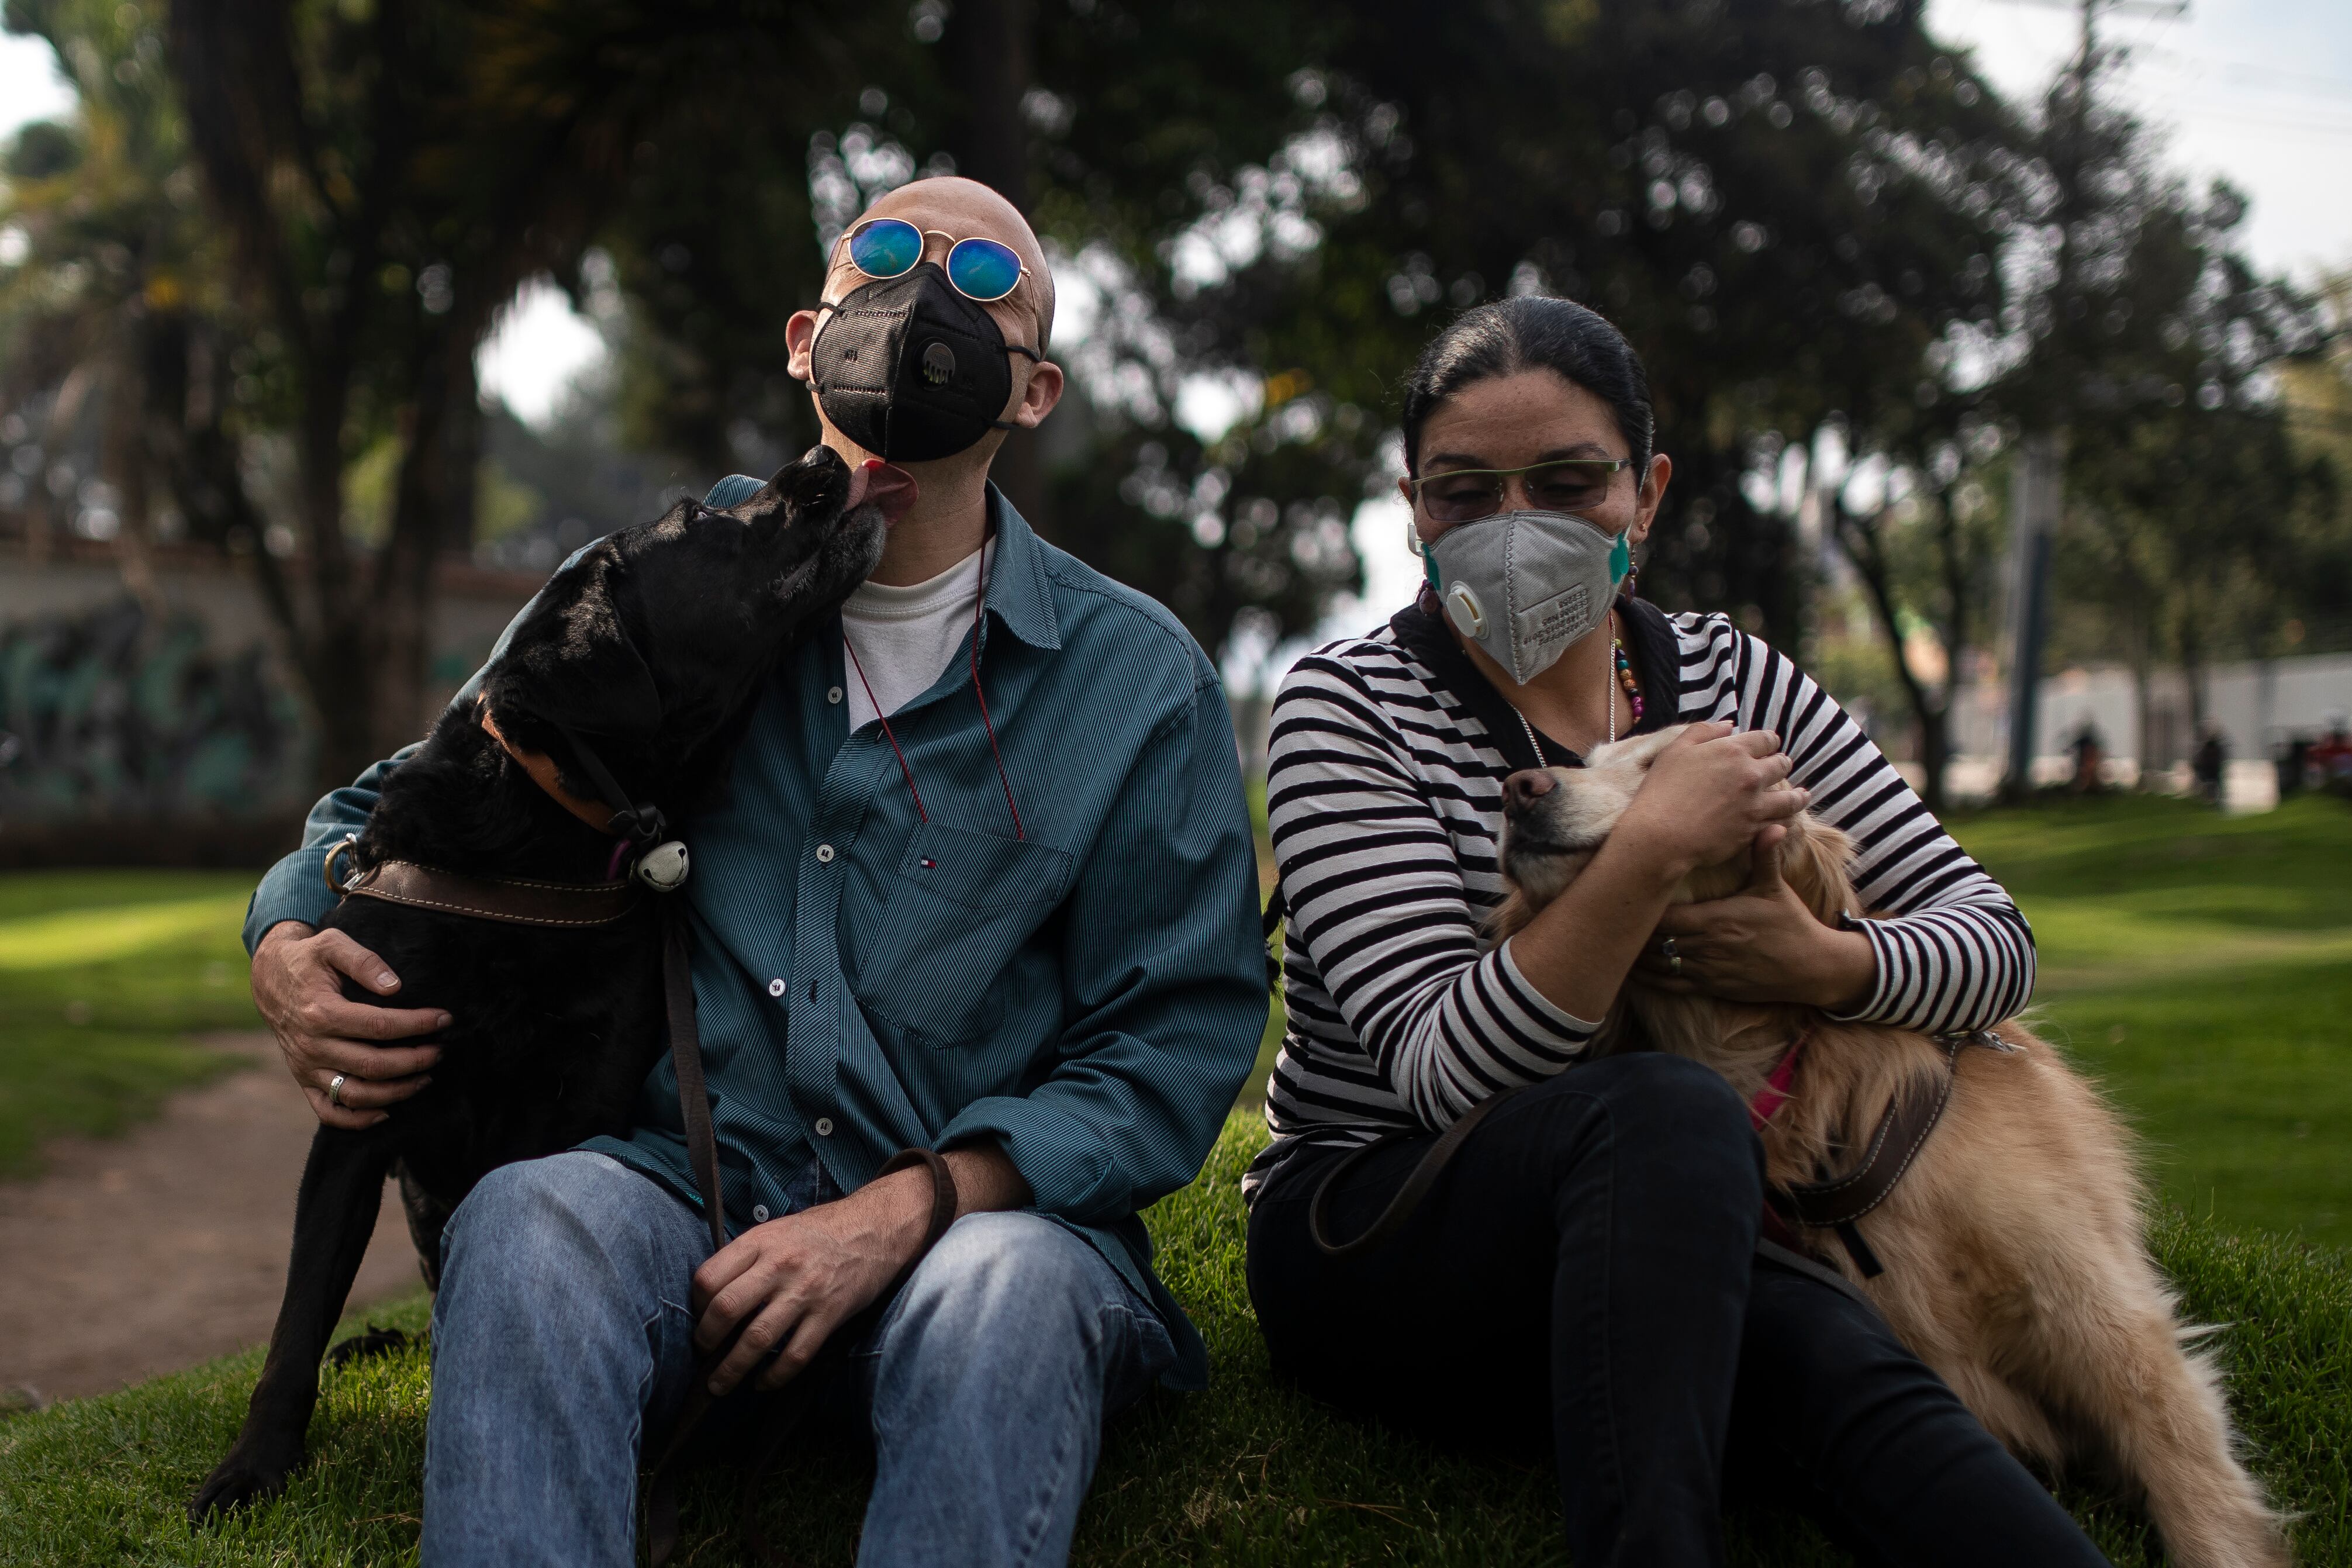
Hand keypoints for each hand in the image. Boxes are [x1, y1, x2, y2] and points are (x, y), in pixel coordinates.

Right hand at [251, 921, 448, 1128]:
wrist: (269, 977)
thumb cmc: (307, 959)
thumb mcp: (332, 944)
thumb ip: (363, 960)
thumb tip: (394, 986)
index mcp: (321, 1012)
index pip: (380, 1026)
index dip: (417, 1024)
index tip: (444, 1019)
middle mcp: (311, 1045)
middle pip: (372, 1065)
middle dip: (414, 1061)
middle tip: (441, 1051)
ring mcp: (305, 1066)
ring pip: (355, 1093)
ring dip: (395, 1092)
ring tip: (426, 1078)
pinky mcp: (303, 1079)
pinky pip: (328, 1110)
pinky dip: (357, 1119)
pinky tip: (386, 1111)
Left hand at [691, 1166, 933, 1395]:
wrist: (875, 1227)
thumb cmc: (820, 1230)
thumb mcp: (777, 1230)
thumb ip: (747, 1257)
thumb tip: (715, 1295)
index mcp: (760, 1241)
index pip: (709, 1277)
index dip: (695, 1305)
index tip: (699, 1317)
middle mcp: (780, 1266)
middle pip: (726, 1310)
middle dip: (706, 1341)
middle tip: (703, 1353)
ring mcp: (805, 1292)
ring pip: (757, 1339)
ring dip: (732, 1370)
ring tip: (720, 1385)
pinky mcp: (829, 1315)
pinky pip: (795, 1355)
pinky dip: (774, 1376)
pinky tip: (763, 1382)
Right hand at [1615, 723, 1808, 880]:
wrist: (1661, 835)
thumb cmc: (1662, 791)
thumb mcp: (1676, 750)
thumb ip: (1704, 731)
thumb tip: (1729, 726)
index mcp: (1733, 750)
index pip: (1766, 739)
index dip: (1768, 742)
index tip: (1768, 746)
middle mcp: (1751, 775)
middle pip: (1782, 765)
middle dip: (1781, 765)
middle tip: (1780, 769)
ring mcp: (1756, 804)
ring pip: (1791, 798)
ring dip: (1797, 795)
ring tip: (1802, 796)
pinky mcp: (1755, 830)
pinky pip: (1781, 823)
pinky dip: (1786, 820)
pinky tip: (1786, 820)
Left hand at [1637, 825, 1876, 1008]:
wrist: (1812, 967)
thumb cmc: (1791, 924)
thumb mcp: (1775, 888)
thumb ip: (1764, 857)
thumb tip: (1771, 824)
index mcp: (1716, 919)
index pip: (1665, 915)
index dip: (1642, 908)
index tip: (1625, 897)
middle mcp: (1707, 946)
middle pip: (1654, 940)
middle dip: (1633, 931)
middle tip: (1609, 920)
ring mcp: (1708, 970)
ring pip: (1658, 964)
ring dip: (1635, 956)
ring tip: (1613, 942)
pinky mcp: (1712, 988)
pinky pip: (1672, 986)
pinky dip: (1649, 980)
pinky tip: (1631, 973)